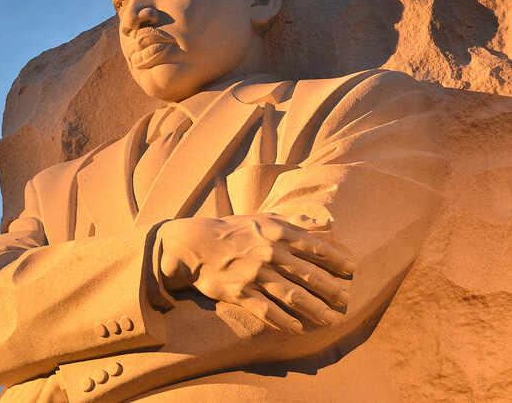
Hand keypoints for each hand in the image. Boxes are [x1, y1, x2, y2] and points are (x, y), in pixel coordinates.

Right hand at [156, 213, 354, 333]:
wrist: (195, 244)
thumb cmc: (233, 230)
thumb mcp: (263, 217)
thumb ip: (296, 221)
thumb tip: (327, 224)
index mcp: (276, 233)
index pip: (316, 248)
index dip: (337, 260)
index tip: (352, 270)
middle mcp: (269, 254)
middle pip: (309, 275)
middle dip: (332, 289)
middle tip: (347, 300)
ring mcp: (254, 274)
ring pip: (293, 295)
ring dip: (315, 309)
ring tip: (331, 320)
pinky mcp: (240, 292)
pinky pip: (267, 310)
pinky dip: (285, 321)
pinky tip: (299, 329)